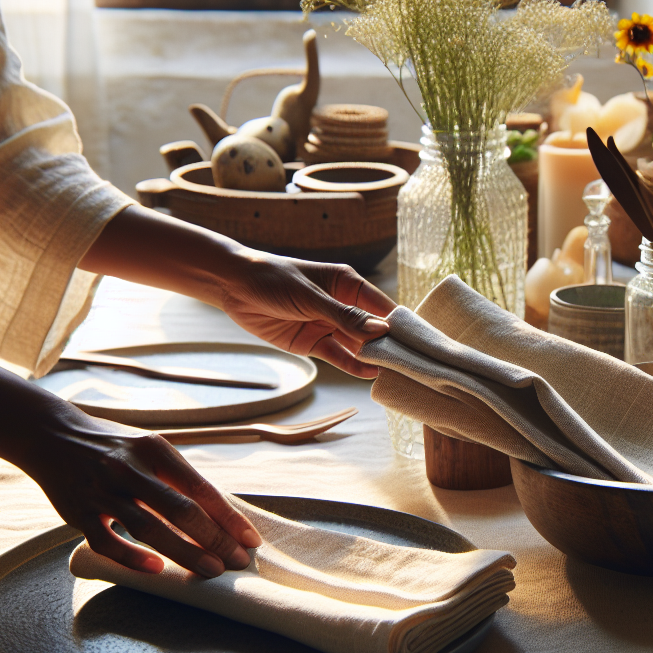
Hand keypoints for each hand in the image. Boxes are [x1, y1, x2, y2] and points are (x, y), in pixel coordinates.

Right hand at [0, 360, 261, 575]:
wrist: (51, 435)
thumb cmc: (113, 447)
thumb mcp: (148, 448)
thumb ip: (177, 478)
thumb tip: (218, 514)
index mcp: (156, 450)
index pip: (201, 488)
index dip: (228, 517)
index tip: (250, 540)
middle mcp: (131, 468)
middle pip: (181, 510)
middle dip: (214, 539)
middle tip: (237, 562)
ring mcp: (103, 491)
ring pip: (149, 527)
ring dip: (184, 552)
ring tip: (211, 571)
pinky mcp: (77, 511)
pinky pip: (107, 541)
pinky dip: (131, 557)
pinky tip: (155, 571)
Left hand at [203, 250, 395, 376]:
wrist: (232, 286)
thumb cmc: (272, 278)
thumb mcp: (310, 296)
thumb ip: (344, 316)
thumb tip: (380, 331)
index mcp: (348, 284)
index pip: (383, 307)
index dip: (401, 325)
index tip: (420, 343)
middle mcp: (343, 306)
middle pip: (374, 330)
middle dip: (390, 346)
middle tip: (412, 365)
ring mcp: (329, 326)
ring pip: (358, 347)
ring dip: (373, 359)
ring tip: (395, 374)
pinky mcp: (313, 343)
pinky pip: (338, 356)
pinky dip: (353, 366)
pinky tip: (370, 374)